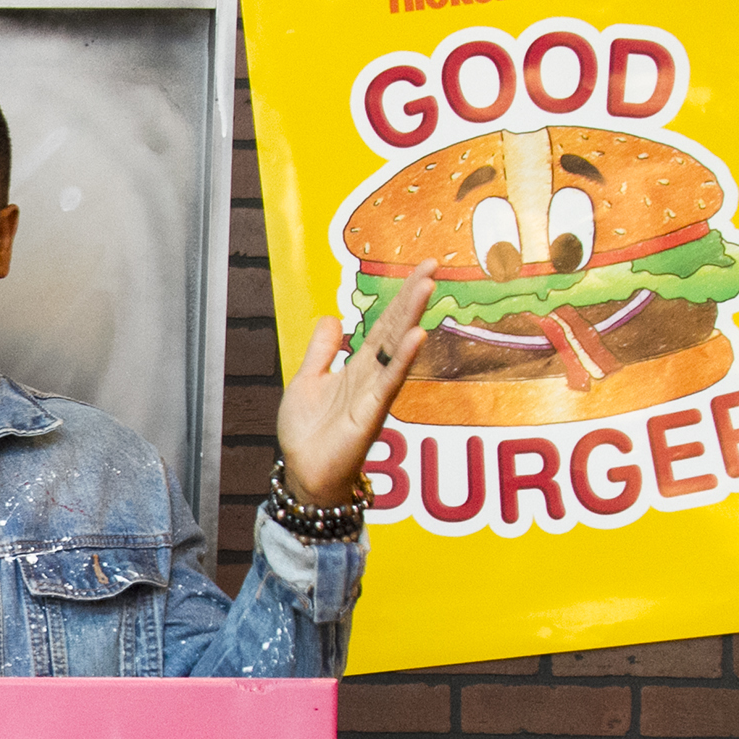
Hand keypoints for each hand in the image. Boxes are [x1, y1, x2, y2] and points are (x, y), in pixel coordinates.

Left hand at [275, 260, 437, 504]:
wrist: (305, 473)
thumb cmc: (309, 434)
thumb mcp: (308, 380)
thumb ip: (322, 351)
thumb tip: (333, 318)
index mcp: (358, 367)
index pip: (383, 324)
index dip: (400, 296)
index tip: (422, 268)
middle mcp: (371, 376)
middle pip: (395, 329)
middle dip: (412, 297)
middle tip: (433, 264)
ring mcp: (374, 394)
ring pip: (395, 349)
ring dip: (411, 316)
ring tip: (426, 285)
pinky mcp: (371, 414)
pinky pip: (389, 382)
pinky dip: (402, 359)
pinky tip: (416, 335)